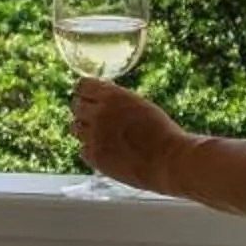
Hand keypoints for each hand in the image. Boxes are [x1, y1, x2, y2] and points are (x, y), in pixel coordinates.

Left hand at [71, 77, 186, 191]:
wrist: (170, 160)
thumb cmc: (162, 132)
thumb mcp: (139, 105)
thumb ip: (116, 100)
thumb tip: (100, 98)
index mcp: (112, 96)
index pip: (82, 86)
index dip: (86, 92)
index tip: (91, 98)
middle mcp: (99, 114)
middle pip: (76, 106)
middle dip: (85, 110)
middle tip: (99, 119)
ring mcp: (94, 136)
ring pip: (75, 128)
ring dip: (86, 129)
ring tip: (104, 135)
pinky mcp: (95, 157)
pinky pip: (83, 149)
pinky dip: (92, 149)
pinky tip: (108, 151)